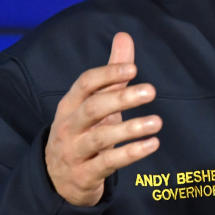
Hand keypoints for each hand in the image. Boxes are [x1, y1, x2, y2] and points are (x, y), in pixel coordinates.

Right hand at [45, 31, 161, 205]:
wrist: (58, 178)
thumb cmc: (83, 130)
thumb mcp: (93, 102)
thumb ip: (111, 72)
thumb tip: (123, 35)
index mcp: (70, 104)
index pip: (85, 84)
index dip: (108, 74)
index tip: (133, 68)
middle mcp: (69, 126)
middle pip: (93, 108)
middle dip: (122, 98)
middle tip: (152, 91)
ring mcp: (74, 151)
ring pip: (101, 138)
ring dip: (131, 129)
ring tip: (157, 122)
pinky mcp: (84, 175)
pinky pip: (107, 163)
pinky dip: (130, 153)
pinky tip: (152, 144)